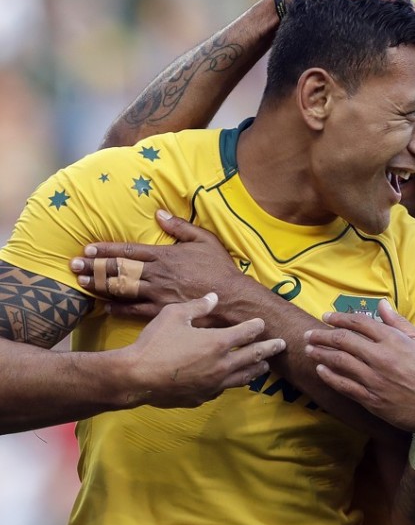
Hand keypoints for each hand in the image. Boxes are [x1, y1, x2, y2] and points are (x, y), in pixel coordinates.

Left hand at [70, 210, 242, 323]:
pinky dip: (118, 308)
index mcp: (165, 256)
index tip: (88, 249)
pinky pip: (134, 310)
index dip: (106, 249)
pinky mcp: (163, 311)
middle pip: (119, 270)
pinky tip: (106, 306)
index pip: (129, 251)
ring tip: (83, 283)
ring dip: (100, 286)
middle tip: (73, 266)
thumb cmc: (220, 268)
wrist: (233, 298)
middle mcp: (157, 274)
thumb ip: (180, 226)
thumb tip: (159, 213)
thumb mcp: (205, 240)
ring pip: (122, 289)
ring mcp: (158, 294)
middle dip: (94, 267)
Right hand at [116, 292, 284, 408]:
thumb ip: (197, 306)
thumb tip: (214, 297)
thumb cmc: (154, 343)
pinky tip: (232, 380)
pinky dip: (232, 382)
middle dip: (269, 349)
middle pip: (254, 356)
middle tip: (281, 345)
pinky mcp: (203, 397)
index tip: (262, 323)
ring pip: (244, 377)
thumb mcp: (174, 315)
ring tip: (264, 366)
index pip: (247, 333)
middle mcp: (222, 365)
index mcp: (218, 342)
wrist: (136, 378)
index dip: (256, 327)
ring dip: (256, 369)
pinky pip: (223, 389)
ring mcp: (214, 384)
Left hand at [304, 300, 414, 437]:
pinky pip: (343, 385)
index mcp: (395, 340)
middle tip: (311, 332)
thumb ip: (400, 323)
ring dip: (320, 353)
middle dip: (322, 334)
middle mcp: (381, 358)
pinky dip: (329, 375)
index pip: (360, 323)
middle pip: (343, 340)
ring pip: (339, 361)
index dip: (340, 318)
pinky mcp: (371, 399)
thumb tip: (381, 305)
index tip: (327, 317)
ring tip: (309, 348)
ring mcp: (374, 380)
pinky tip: (320, 369)